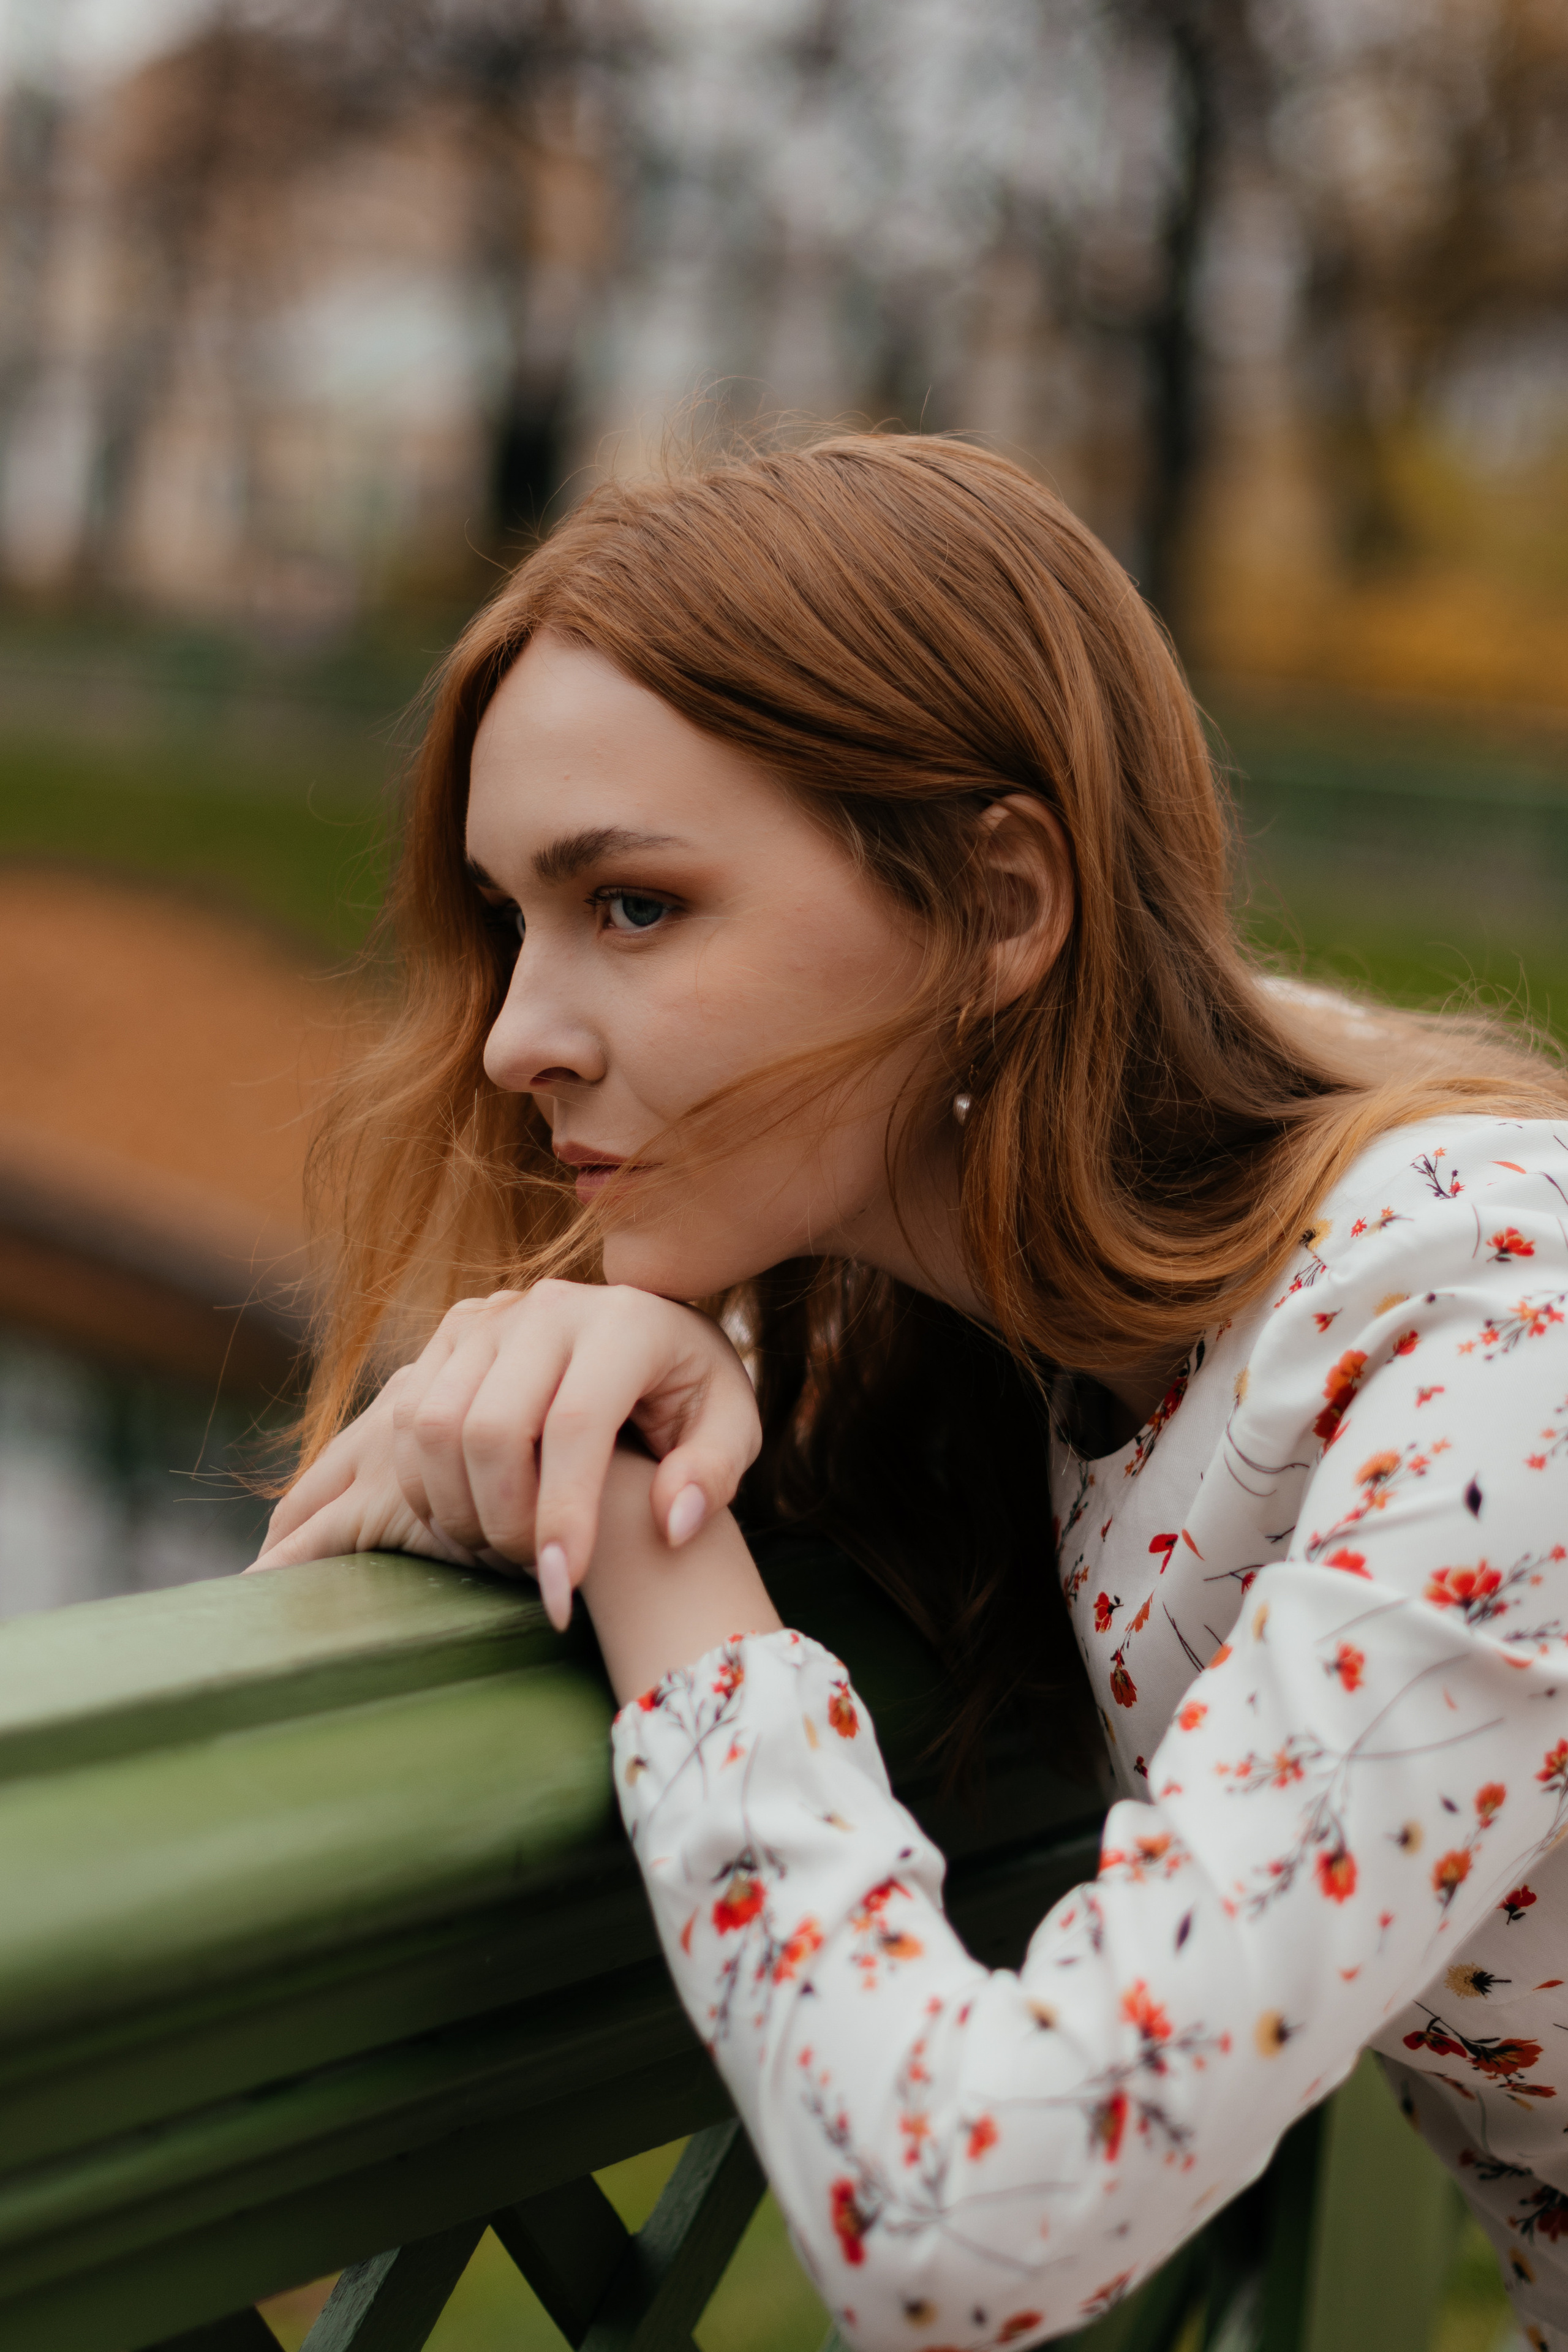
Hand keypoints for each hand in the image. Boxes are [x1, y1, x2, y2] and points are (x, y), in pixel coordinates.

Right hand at [254, 1281, 762, 1629]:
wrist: (647, 1330)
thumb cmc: (692, 1390)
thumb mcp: (732, 1425)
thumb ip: (715, 1473)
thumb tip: (673, 1522)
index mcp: (626, 1324)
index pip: (574, 1425)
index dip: (563, 1515)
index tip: (562, 1587)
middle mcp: (550, 1308)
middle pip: (489, 1428)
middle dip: (505, 1521)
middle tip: (539, 1570)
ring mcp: (491, 1319)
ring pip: (432, 1426)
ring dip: (458, 1508)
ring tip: (508, 1546)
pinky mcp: (451, 1337)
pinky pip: (407, 1418)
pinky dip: (428, 1484)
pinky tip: (474, 1515)